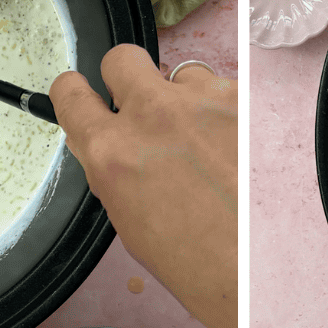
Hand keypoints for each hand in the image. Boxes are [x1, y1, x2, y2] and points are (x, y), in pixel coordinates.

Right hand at [50, 44, 237, 327]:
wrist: (256, 269)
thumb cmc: (194, 260)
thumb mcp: (127, 216)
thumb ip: (110, 165)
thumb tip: (100, 137)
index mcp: (112, 151)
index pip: (71, 91)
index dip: (76, 92)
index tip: (84, 93)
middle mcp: (152, 116)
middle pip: (122, 58)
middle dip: (128, 79)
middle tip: (146, 109)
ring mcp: (202, 102)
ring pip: (181, 75)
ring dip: (187, 101)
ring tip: (207, 144)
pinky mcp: (243, 100)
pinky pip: (224, 92)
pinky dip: (226, 114)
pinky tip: (235, 148)